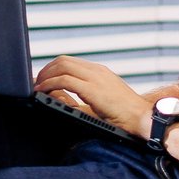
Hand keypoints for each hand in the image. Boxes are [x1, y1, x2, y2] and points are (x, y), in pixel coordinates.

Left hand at [33, 56, 151, 136]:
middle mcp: (97, 71)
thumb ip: (81, 95)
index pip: (70, 61)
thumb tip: (59, 94)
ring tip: (37, 87)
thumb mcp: (100, 100)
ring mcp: (95, 78)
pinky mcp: (93, 90)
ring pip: (62, 67)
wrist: (142, 118)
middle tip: (36, 82)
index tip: (43, 78)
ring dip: (45, 76)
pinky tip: (44, 91)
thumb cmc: (123, 114)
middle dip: (46, 70)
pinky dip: (50, 84)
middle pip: (63, 60)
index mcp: (99, 72)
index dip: (52, 68)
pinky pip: (65, 81)